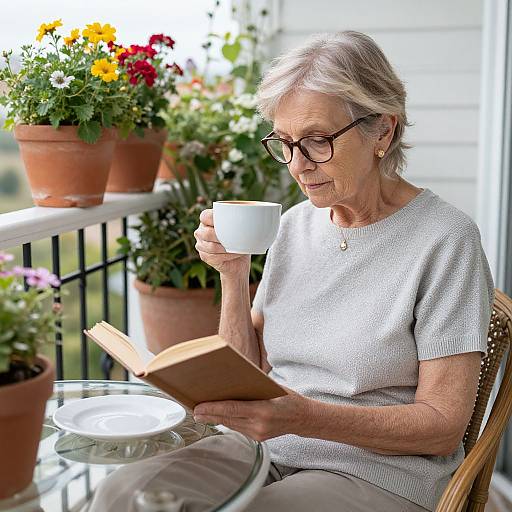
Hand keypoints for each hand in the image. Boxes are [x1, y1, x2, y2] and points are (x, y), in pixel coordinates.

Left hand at [193, 386, 314, 441]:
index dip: (213, 408)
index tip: (198, 407)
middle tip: (193, 410)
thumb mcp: (272, 387)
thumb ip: (252, 387)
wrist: (303, 419)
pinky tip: (217, 416)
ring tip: (201, 412)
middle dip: (209, 414)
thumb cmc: (288, 399)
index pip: (232, 409)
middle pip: (228, 419)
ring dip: (215, 418)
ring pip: (230, 425)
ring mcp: (258, 434)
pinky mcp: (257, 438)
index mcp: (263, 410)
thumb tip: (230, 383)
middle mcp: (259, 425)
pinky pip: (237, 428)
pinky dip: (227, 421)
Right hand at [194, 208, 250, 278]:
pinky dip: (227, 256)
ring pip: (211, 247)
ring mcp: (201, 245)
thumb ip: (240, 222)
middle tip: (235, 238)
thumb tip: (250, 219)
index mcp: (207, 221)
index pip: (205, 216)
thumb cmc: (240, 241)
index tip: (228, 222)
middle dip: (222, 236)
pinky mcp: (204, 257)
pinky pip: (213, 257)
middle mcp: (201, 232)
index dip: (214, 218)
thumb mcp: (241, 229)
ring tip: (238, 247)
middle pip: (207, 233)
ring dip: (226, 248)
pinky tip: (235, 254)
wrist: (239, 261)